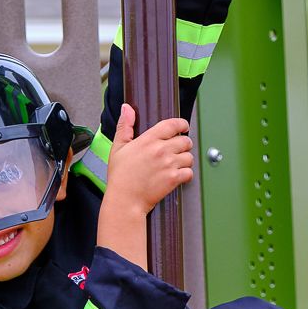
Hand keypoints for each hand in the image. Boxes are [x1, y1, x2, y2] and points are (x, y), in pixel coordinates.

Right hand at [103, 103, 193, 218]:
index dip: (182, 124)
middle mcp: (161, 150)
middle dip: (184, 144)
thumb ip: (125, 126)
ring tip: (177, 163)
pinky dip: (187, 174)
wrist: (125, 199)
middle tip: (179, 149)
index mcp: (149, 140)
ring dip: (186, 160)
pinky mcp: (173, 179)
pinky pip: (189, 173)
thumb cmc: (120, 176)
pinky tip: (179, 175)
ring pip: (189, 157)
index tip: (184, 127)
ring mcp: (169, 164)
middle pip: (185, 141)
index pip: (172, 125)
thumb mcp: (118, 147)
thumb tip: (127, 108)